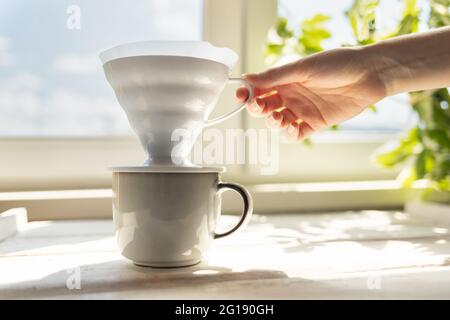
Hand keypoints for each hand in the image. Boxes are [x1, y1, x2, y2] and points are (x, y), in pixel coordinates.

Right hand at [236, 47, 387, 140]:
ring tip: (278, 118)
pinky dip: (289, 134)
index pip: (260, 88)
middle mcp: (291, 95)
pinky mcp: (315, 123)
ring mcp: (302, 110)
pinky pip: (296, 133)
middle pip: (266, 107)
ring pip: (278, 122)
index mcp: (286, 79)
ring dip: (273, 122)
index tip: (241, 95)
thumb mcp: (303, 67)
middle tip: (260, 107)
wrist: (368, 75)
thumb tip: (248, 78)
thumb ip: (276, 76)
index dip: (248, 92)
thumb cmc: (338, 64)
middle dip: (259, 108)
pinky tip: (291, 128)